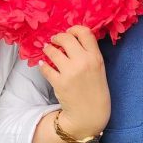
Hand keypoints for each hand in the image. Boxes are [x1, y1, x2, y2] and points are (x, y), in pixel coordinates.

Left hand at [39, 25, 110, 139]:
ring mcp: (70, 72)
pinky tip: (44, 65)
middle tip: (54, 40)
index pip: (85, 32)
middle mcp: (84, 62)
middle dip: (57, 37)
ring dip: (48, 49)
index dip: (74, 29)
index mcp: (96, 57)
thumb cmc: (95, 89)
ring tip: (47, 50)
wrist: (90, 113)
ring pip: (53, 51)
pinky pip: (45, 68)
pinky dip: (43, 66)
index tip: (69, 32)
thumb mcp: (99, 68)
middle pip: (66, 38)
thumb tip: (71, 37)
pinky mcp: (59, 83)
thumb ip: (89, 53)